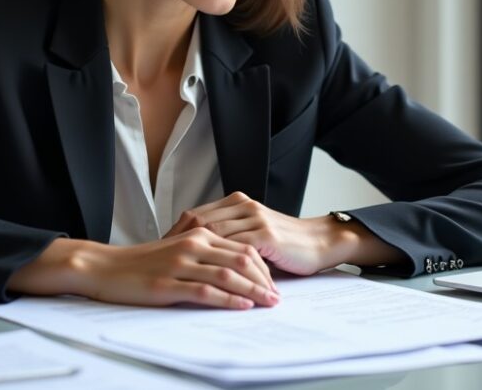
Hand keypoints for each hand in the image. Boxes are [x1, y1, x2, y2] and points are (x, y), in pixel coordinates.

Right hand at [24, 229, 279, 309]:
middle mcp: (193, 245)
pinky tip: (243, 306)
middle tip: (278, 296)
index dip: (262, 266)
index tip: (274, 282)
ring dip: (253, 290)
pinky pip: (206, 291)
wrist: (105, 267)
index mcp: (197, 234)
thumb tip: (230, 269)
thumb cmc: (140, 263)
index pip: (241, 247)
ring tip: (269, 303)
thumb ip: (202, 254)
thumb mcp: (176, 250)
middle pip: (241, 259)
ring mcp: (181, 263)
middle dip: (264, 279)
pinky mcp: (169, 283)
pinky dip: (229, 300)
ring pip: (228, 275)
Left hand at [163, 192, 337, 275]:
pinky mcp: (265, 235)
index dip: (176, 233)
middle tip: (163, 264)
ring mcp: (254, 218)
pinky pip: (235, 250)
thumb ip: (230, 239)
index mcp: (237, 203)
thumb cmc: (286, 244)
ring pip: (214, 234)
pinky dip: (219, 265)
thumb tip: (199, 256)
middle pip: (199, 221)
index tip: (161, 251)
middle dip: (178, 243)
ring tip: (179, 272)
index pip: (196, 215)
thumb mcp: (253, 236)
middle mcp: (243, 206)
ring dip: (195, 255)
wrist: (319, 242)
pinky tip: (207, 278)